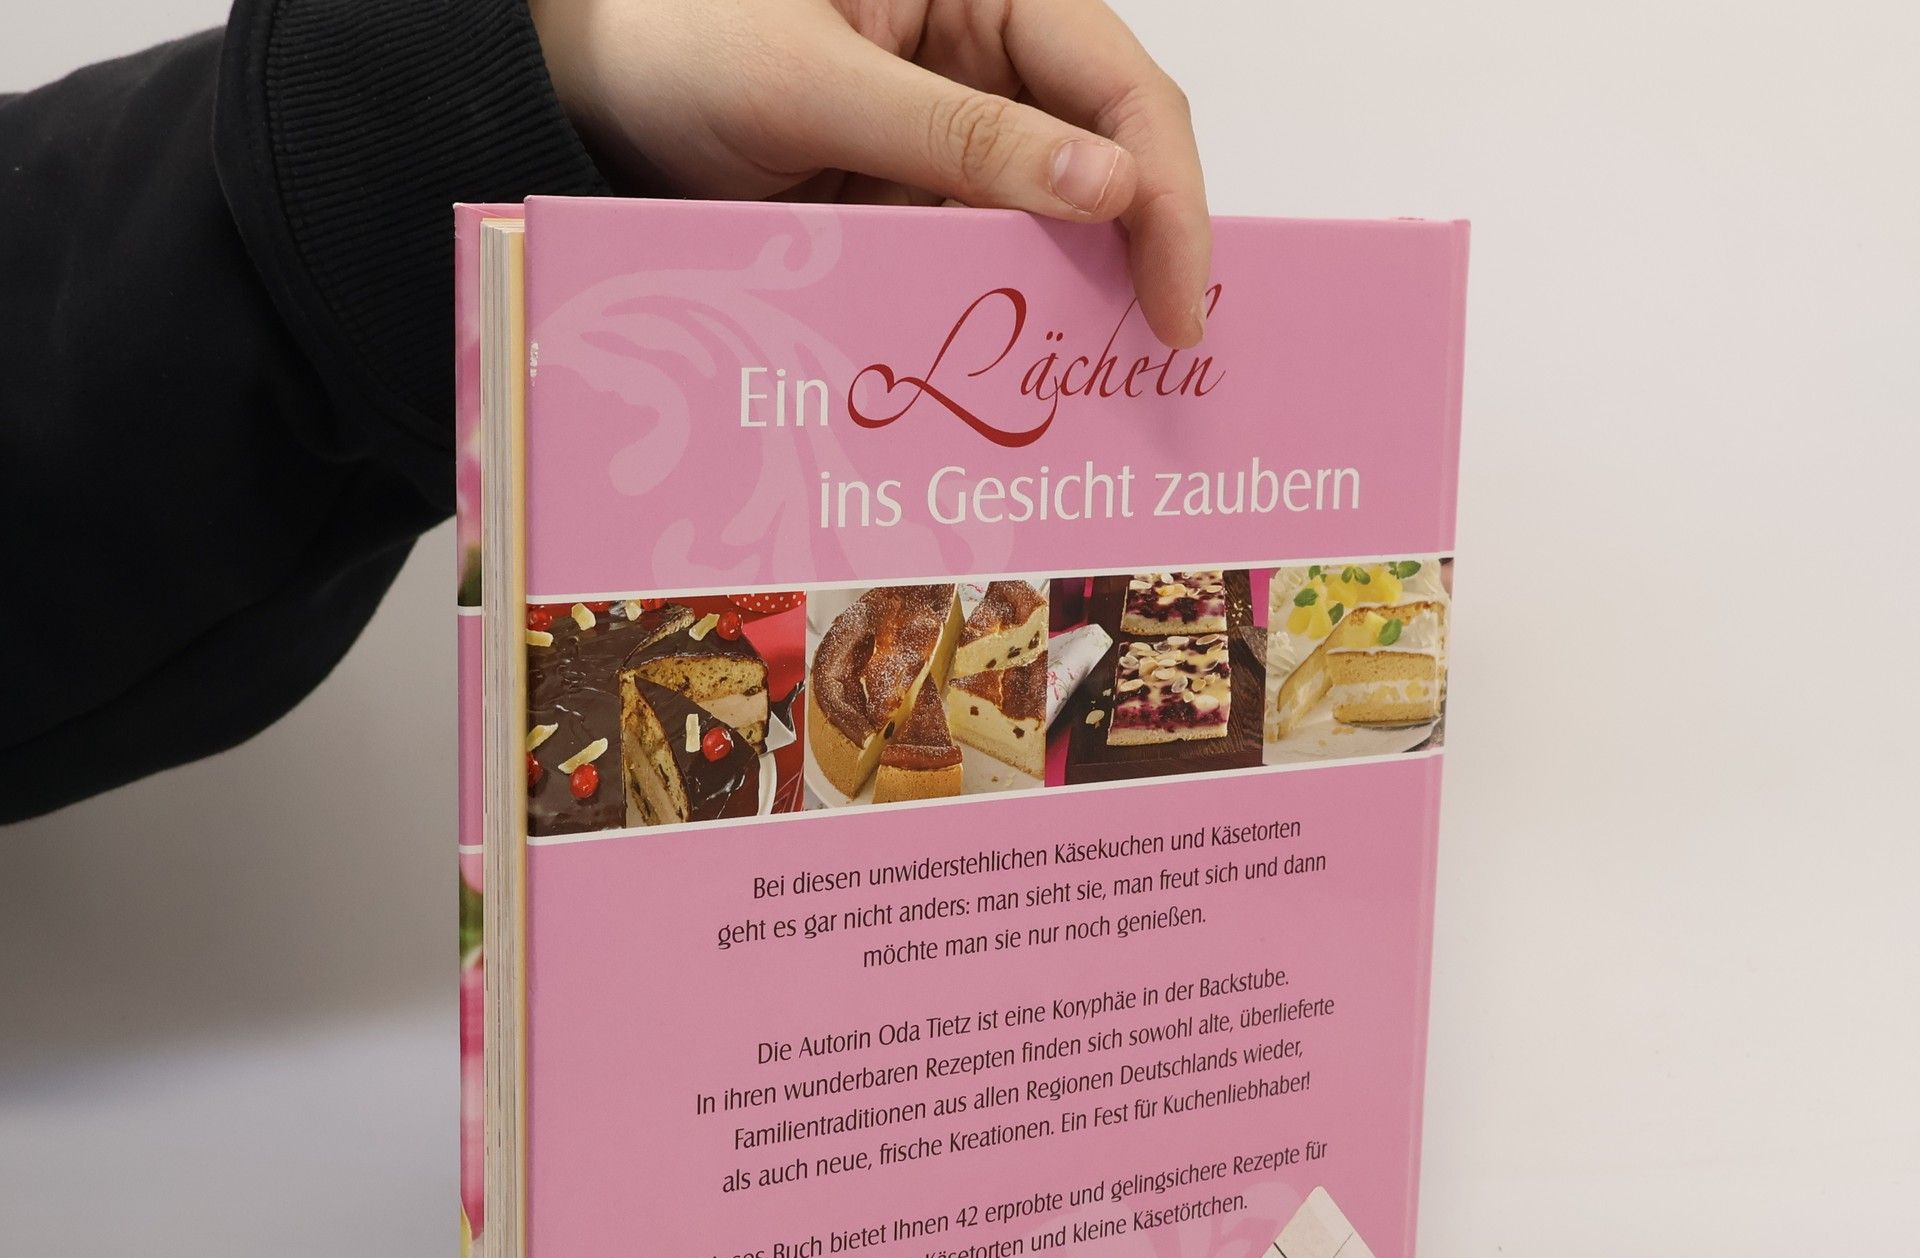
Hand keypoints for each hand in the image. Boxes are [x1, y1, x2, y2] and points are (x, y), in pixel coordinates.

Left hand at [529, 0, 1209, 346]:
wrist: (580, 91)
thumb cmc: (674, 40)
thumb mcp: (816, 86)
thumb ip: (964, 138)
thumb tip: (1107, 189)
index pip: (1121, 86)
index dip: (1167, 195)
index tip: (1178, 306)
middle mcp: (987, 55)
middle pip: (1107, 159)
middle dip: (1134, 258)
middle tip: (1149, 365)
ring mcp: (953, 135)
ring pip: (1049, 226)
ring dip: (1061, 303)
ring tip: (1076, 387)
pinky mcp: (914, 200)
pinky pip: (976, 263)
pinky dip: (988, 319)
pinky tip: (996, 374)